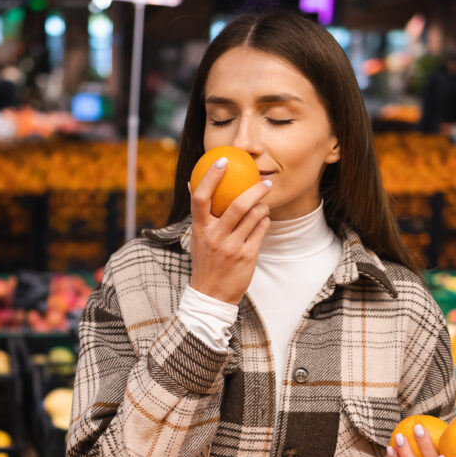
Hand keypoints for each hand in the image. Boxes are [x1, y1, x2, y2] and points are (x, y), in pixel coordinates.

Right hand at [188, 156, 271, 304]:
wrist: (211, 296)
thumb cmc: (205, 262)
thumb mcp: (196, 237)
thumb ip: (198, 213)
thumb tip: (190, 182)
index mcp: (199, 229)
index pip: (201, 197)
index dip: (211, 177)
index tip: (222, 161)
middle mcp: (214, 237)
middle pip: (237, 205)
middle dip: (255, 190)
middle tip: (266, 181)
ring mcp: (231, 247)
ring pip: (254, 216)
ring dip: (263, 206)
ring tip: (264, 204)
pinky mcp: (246, 256)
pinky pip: (261, 230)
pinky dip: (265, 220)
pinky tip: (264, 219)